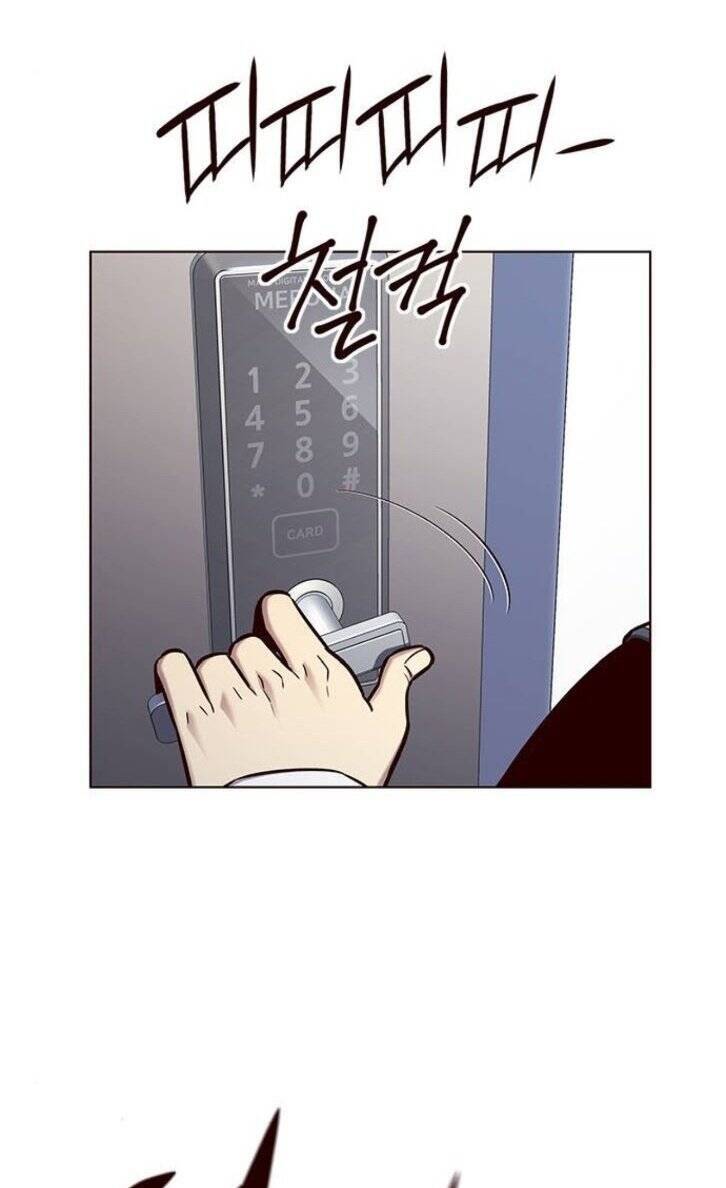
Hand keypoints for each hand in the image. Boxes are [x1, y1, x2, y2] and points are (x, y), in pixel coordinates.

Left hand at [155, 592, 432, 786]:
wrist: (300, 822)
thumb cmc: (341, 779)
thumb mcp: (383, 732)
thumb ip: (395, 683)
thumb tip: (414, 657)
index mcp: (316, 675)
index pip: (279, 610)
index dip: (276, 614)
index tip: (276, 624)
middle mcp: (272, 682)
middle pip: (246, 643)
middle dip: (253, 665)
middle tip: (262, 691)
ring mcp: (232, 703)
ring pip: (213, 662)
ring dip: (220, 680)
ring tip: (233, 706)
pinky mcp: (197, 725)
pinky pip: (174, 673)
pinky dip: (176, 674)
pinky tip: (187, 684)